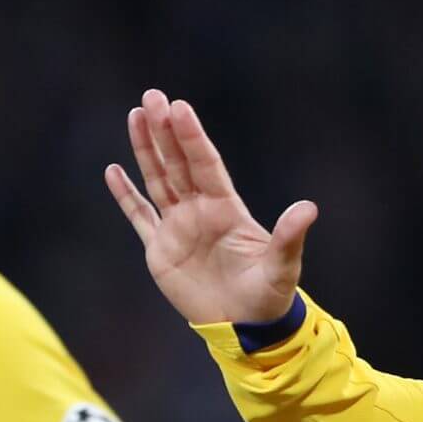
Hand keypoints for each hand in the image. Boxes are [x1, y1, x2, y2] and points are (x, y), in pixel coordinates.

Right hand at [105, 88, 316, 325]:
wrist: (246, 325)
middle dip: (164, 131)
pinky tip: (114, 170)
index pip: (205, 164)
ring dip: (145, 150)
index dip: (191, 136)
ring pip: (158, 180)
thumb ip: (289, 237)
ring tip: (135, 116)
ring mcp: (178, 227)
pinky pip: (139, 216)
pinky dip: (126, 195)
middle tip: (152, 96)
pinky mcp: (161, 249)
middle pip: (178, 163)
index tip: (178, 108)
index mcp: (226, 208)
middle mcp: (200, 210)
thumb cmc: (268, 295)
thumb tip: (309, 208)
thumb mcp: (282, 266)